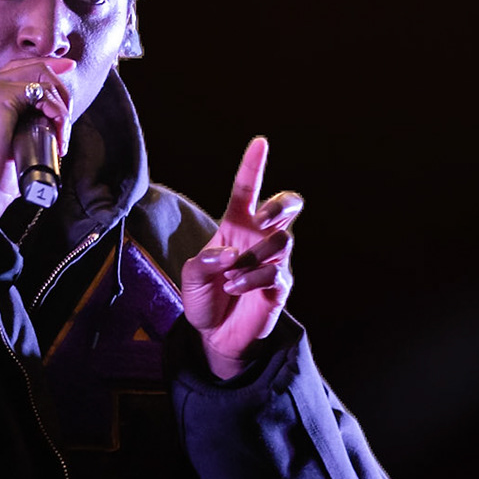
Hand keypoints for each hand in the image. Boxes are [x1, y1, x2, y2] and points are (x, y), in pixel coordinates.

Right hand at [0, 56, 75, 222]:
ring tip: (61, 135)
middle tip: (65, 123)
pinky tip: (57, 133)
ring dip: (61, 108)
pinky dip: (57, 112)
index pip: (21, 65)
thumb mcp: (13, 132)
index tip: (69, 68)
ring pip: (42, 78)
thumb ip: (25, 112)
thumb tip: (53, 100)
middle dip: (61, 91)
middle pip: (35, 66)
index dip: (48, 65)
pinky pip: (42, 92)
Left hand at [181, 137, 301, 379]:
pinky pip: (276, 274)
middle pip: (288, 206)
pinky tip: (234, 288)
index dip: (253, 167)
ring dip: (253, 258)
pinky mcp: (280, 286)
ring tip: (230, 276)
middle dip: (280, 204)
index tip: (260, 143)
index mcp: (236, 226)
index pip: (246, 190)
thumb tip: (229, 254)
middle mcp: (259, 238)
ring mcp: (274, 262)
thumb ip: (204, 262)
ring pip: (283, 241)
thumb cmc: (204, 297)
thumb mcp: (190, 277)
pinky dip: (251, 280)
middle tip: (262, 217)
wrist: (214, 335)